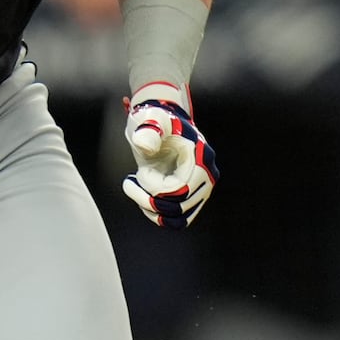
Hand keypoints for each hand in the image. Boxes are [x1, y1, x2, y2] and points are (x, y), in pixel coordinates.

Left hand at [120, 83, 217, 228]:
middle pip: (179, 208)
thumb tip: (146, 144)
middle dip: (148, 200)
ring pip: (179, 219)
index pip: (180, 190)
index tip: (137, 174)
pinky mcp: (195, 197)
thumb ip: (147, 131)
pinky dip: (159, 215)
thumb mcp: (148, 120)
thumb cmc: (154, 120)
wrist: (162, 122)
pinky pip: (179, 219)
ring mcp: (203, 188)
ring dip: (153, 211)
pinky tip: (144, 197)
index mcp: (201, 157)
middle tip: (132, 181)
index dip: (154, 189)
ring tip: (137, 190)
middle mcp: (208, 175)